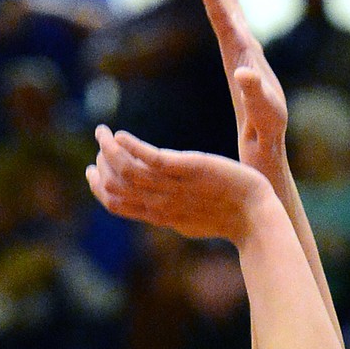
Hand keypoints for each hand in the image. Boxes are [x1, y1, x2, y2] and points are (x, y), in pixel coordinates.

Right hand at [87, 125, 269, 244]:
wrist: (258, 216)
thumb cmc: (231, 217)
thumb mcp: (192, 217)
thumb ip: (170, 209)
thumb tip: (155, 209)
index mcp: (162, 215)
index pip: (118, 205)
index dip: (99, 188)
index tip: (91, 170)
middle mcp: (163, 204)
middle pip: (116, 188)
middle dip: (101, 166)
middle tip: (100, 143)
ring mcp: (175, 188)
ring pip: (128, 172)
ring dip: (109, 150)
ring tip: (103, 132)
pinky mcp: (190, 169)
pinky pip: (153, 159)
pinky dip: (131, 147)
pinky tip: (120, 135)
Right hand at [174, 0, 287, 178]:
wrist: (271, 144)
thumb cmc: (266, 134)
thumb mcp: (263, 116)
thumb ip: (256, 95)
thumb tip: (244, 74)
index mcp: (244, 58)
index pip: (225, 20)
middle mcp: (245, 50)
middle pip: (223, 4)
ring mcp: (245, 54)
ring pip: (227, 10)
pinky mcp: (242, 61)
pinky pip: (230, 24)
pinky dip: (225, 5)